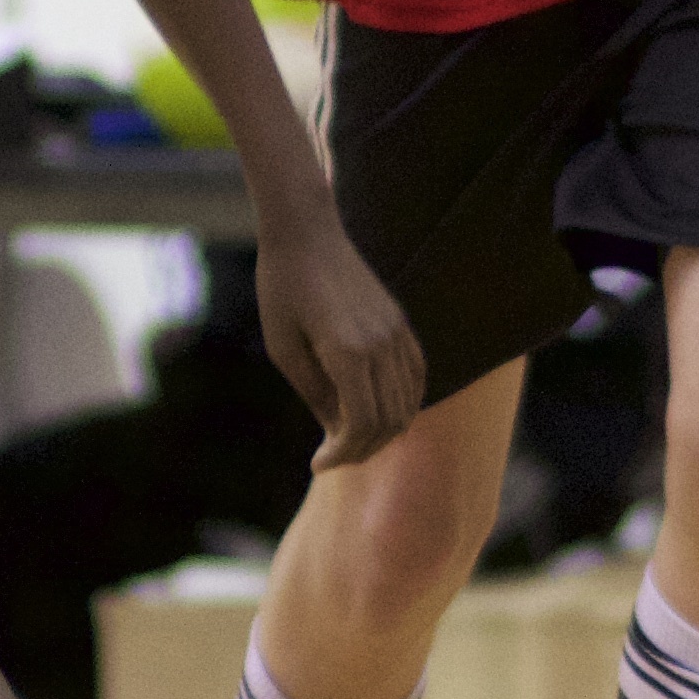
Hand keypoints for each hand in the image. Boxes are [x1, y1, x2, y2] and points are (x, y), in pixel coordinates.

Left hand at [253, 223, 422, 468]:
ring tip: (351, 440)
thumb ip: (314, 393)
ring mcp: (397, 333)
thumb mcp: (283, 349)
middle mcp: (382, 345)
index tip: (318, 464)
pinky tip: (378, 413)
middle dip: (362, 449)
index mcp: (348, 353)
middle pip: (390, 421)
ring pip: (408, 402)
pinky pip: (416, 376)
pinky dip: (403, 403)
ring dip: (384, 431)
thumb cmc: (282, 289)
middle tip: (333, 459)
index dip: (343, 454)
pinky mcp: (401, 323)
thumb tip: (338, 432)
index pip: (362, 424)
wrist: (305, 234)